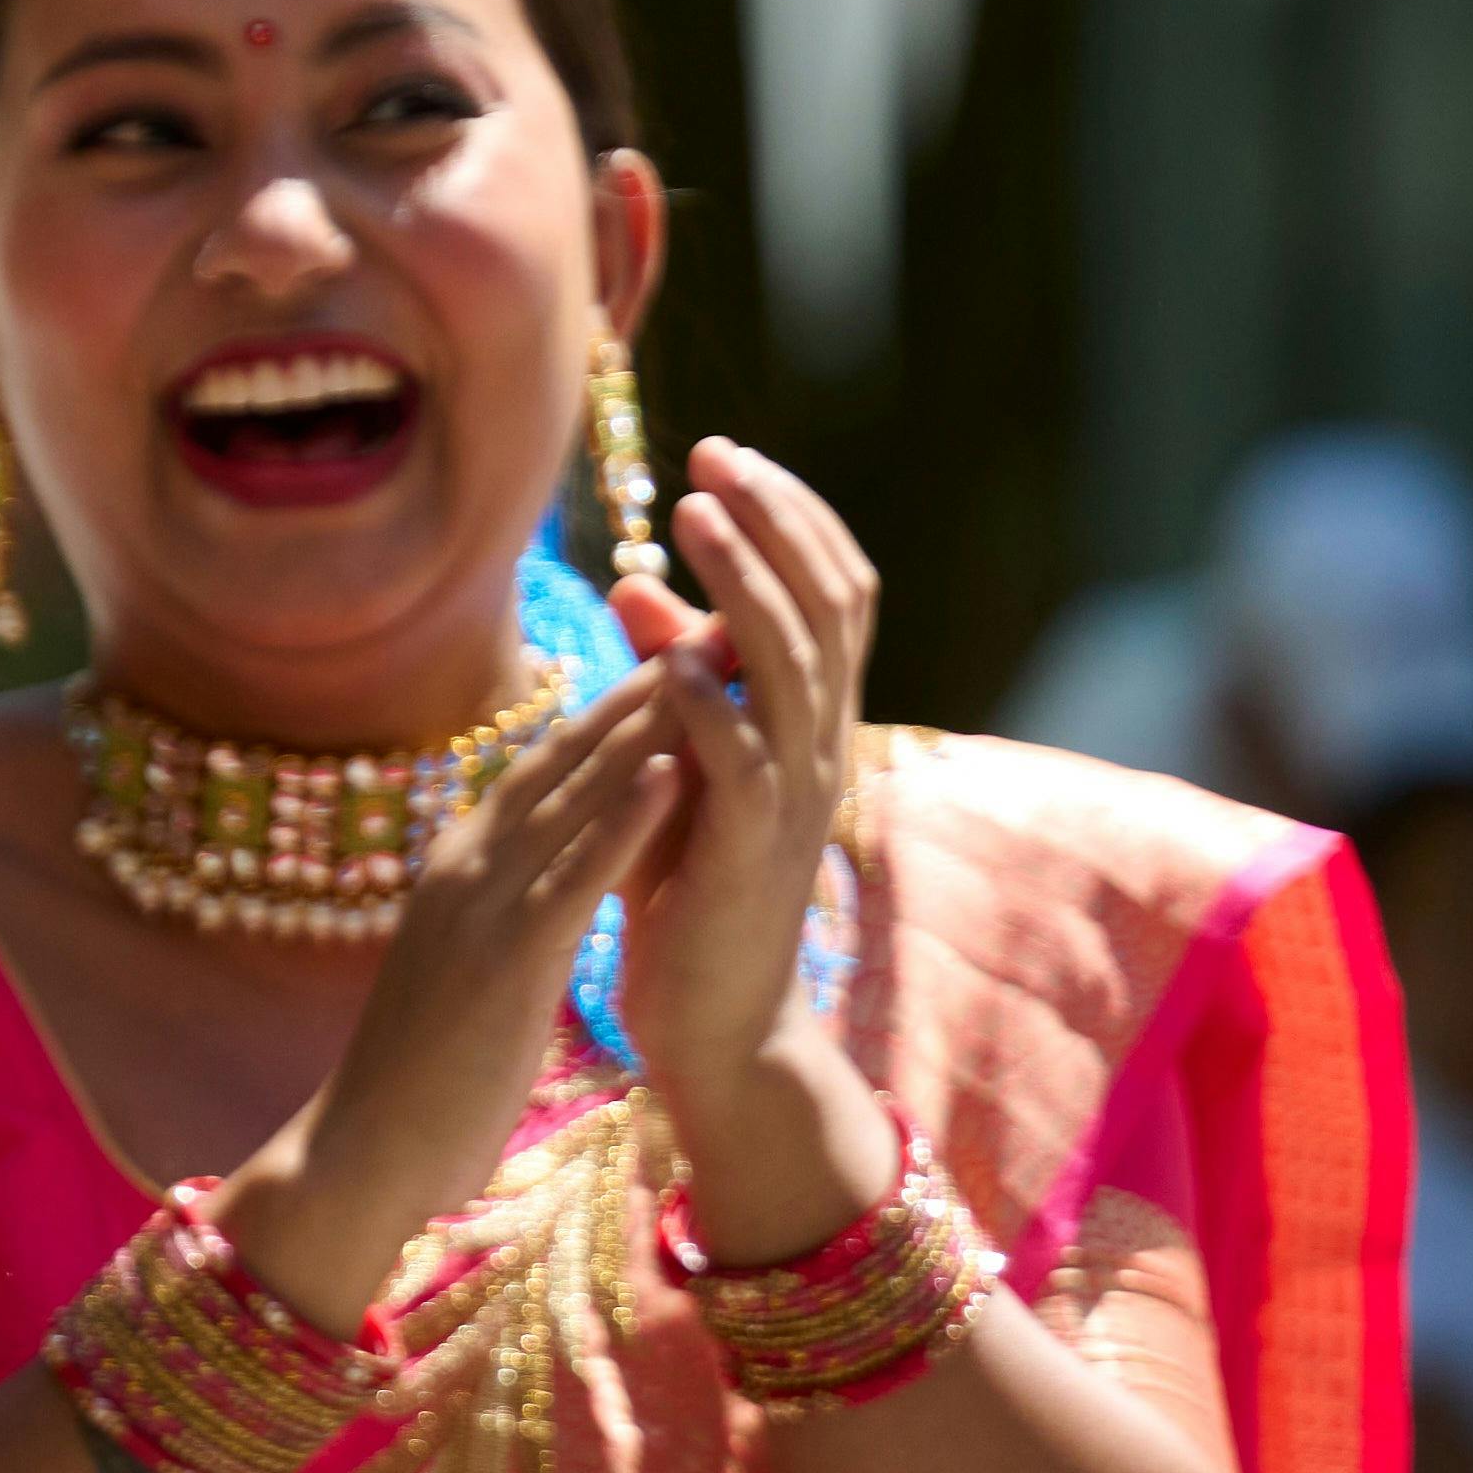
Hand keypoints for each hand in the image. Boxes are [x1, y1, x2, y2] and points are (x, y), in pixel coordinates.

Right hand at [216, 668, 680, 1325]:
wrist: (361, 1152)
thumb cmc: (420, 1076)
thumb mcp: (465, 969)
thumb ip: (501, 913)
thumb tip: (542, 884)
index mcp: (462, 867)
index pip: (548, 767)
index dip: (618, 708)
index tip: (681, 658)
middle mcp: (467, 865)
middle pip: (566, 759)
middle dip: (644, 693)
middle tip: (711, 627)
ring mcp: (480, 906)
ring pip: (575, 798)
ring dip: (647, 730)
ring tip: (710, 669)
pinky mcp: (503, 959)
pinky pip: (574, 876)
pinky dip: (625, 819)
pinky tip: (674, 775)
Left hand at [613, 440, 900, 1251]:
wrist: (713, 1018)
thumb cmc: (685, 882)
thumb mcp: (674, 760)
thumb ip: (667, 675)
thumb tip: (640, 584)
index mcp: (811, 718)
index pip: (832, 591)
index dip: (790, 517)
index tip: (726, 454)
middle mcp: (821, 746)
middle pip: (827, 606)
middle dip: (775, 522)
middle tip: (715, 454)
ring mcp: (794, 799)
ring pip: (791, 670)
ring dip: (744, 585)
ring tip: (695, 516)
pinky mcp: (748, 854)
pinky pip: (742, 765)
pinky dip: (709, 705)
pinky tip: (670, 656)